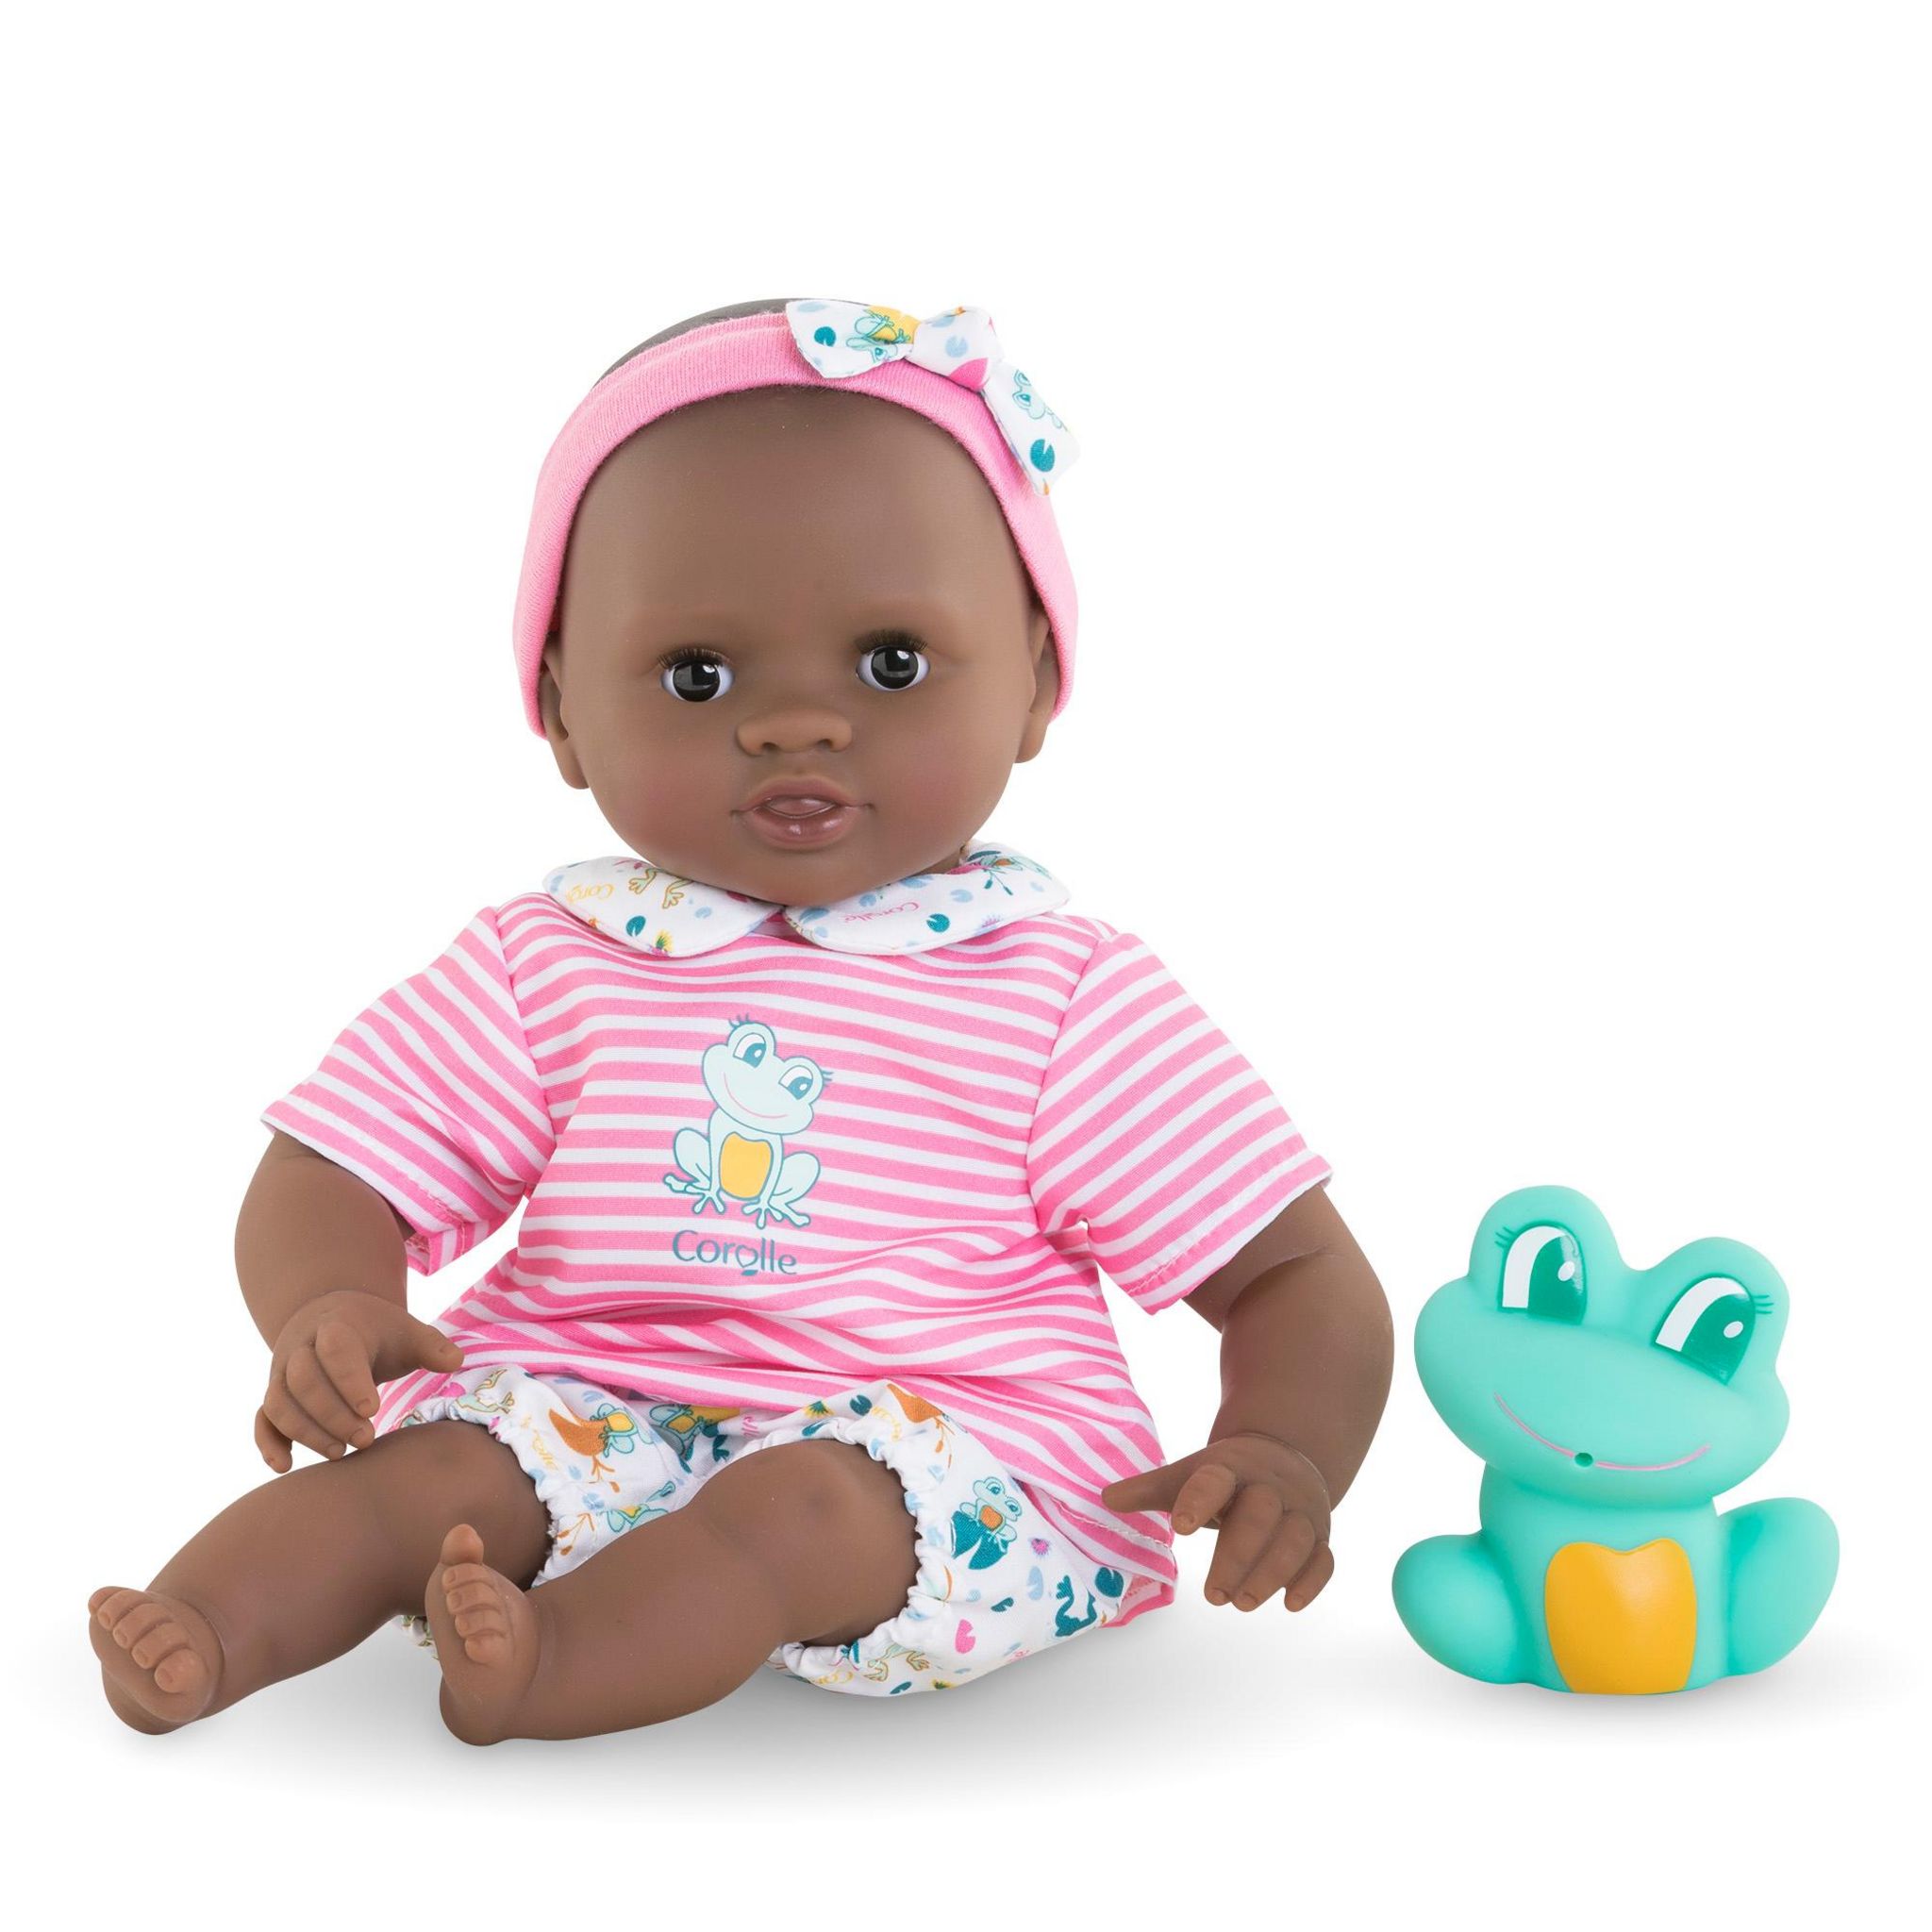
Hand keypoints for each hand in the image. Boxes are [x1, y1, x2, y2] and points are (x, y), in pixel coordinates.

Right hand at [255, 1290, 464, 1471]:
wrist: (332, 1316)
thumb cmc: (377, 1331)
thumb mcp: (406, 1330)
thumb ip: (431, 1345)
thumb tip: (457, 1361)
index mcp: (338, 1326)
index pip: (336, 1351)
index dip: (351, 1380)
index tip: (374, 1409)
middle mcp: (302, 1347)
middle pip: (303, 1380)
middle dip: (333, 1414)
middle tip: (366, 1440)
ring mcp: (282, 1371)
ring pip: (280, 1402)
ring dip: (306, 1432)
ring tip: (340, 1454)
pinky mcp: (273, 1394)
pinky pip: (262, 1418)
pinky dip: (267, 1442)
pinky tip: (285, 1467)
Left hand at [1101, 1431, 1335, 1612]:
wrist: (1285, 1454)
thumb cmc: (1227, 1476)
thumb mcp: (1190, 1472)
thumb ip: (1151, 1488)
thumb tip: (1105, 1499)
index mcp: (1230, 1467)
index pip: (1215, 1480)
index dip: (1199, 1500)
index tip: (1181, 1529)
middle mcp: (1269, 1486)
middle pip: (1261, 1514)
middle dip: (1238, 1555)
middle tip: (1213, 1596)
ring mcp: (1299, 1510)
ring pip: (1296, 1538)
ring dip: (1272, 1573)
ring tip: (1242, 1603)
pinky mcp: (1320, 1536)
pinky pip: (1324, 1558)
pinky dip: (1311, 1581)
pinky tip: (1290, 1605)